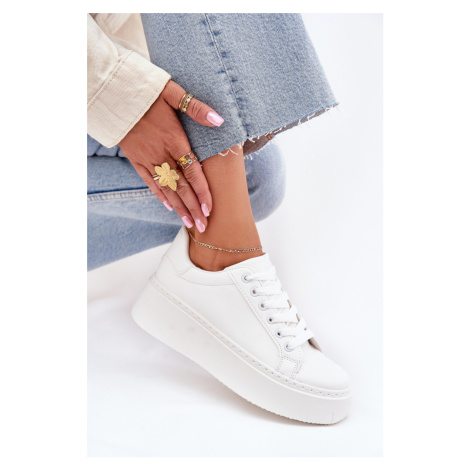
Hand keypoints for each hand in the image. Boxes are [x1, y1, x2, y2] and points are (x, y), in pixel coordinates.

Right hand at [118, 80, 223, 231]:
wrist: (111, 91)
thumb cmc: (146, 90)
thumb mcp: (172, 92)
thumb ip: (196, 108)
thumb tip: (219, 119)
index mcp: (174, 139)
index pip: (193, 172)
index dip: (202, 193)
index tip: (210, 210)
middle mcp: (161, 153)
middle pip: (181, 186)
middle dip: (192, 208)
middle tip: (202, 226)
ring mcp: (146, 158)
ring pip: (165, 188)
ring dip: (178, 207)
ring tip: (188, 223)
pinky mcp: (135, 159)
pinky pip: (148, 181)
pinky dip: (159, 194)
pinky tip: (167, 206)